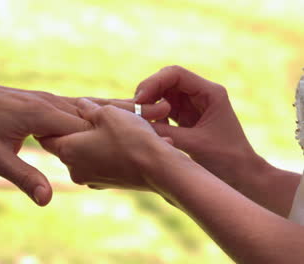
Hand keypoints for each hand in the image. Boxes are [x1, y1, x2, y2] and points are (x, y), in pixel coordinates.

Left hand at [0, 82, 170, 204]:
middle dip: (129, 114)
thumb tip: (46, 202)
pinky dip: (100, 111)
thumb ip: (23, 175)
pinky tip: (117, 118)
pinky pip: (77, 109)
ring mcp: (47, 104)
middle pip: (95, 112)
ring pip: (90, 108)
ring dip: (120, 110)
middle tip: (165, 116)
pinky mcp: (44, 106)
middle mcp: (49, 106)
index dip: (116, 130)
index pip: (85, 124)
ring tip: (153, 113)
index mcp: (40, 115)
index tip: (146, 139)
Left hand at [38, 98, 178, 191]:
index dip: (52, 123)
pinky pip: (100, 163)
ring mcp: (90, 179)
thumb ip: (88, 108)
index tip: (60, 113)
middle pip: (67, 145)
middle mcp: (74, 169)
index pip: (45, 137)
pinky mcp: (107, 184)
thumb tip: (81, 105)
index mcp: (67, 150)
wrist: (160, 170)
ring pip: (85, 154)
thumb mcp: (108, 112)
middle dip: (76, 130)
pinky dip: (106, 152)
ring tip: (113, 127)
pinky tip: (123, 142)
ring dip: (93, 141)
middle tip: (90, 116)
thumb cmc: (131, 138)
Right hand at [134, 66, 267, 190]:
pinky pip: (163, 109)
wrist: (242, 177)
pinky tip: (151, 128)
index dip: (153, 82)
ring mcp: (192, 105)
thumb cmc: (225, 160)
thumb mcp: (192, 144)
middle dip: (148, 92)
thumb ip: (164, 132)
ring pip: (162, 94)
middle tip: (134, 110)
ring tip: (141, 120)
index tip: (139, 100)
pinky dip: (153, 115)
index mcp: (209, 93)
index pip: (175, 74)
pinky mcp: (185, 118)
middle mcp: (200, 94)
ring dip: (149, 104)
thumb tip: (135, 124)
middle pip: (166, 80)